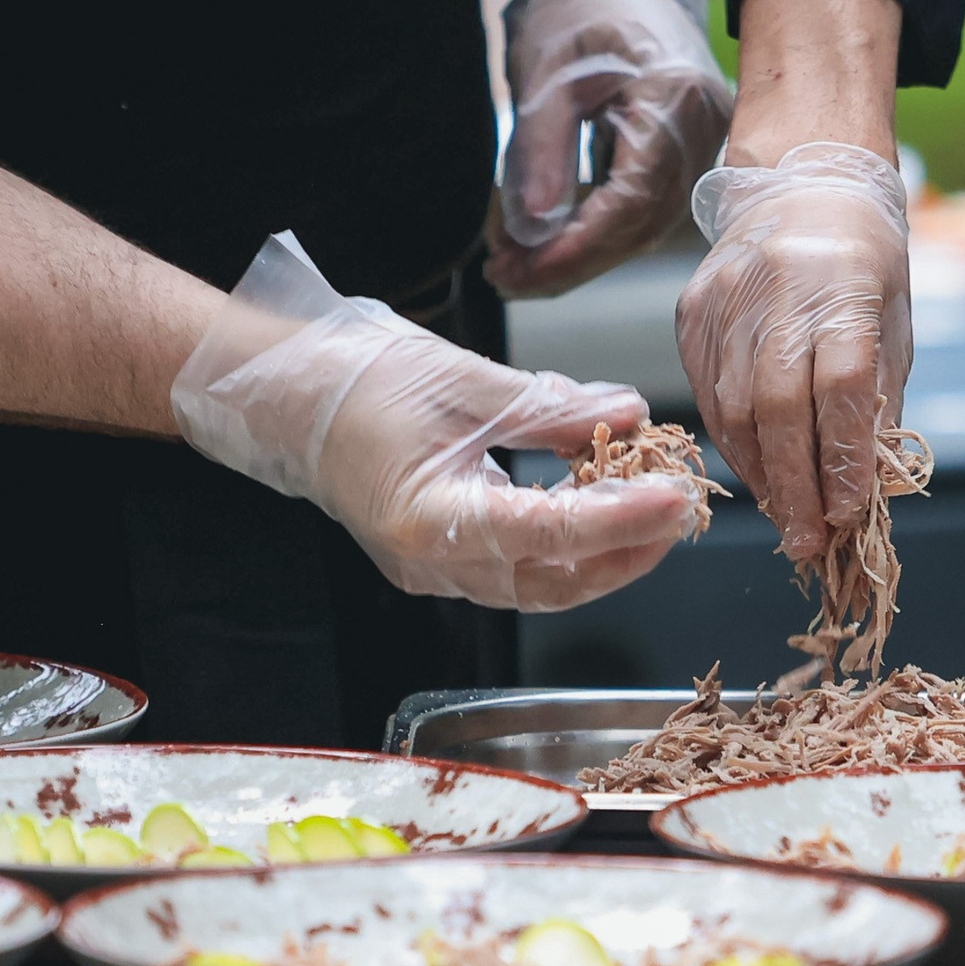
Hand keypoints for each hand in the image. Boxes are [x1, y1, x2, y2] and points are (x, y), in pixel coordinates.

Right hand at [174, 235, 696, 610]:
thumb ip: (552, 406)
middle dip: (629, 550)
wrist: (282, 397)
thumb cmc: (355, 382)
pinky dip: (568, 543)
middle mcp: (434, 563)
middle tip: (682, 506)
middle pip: (556, 581)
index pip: (552, 534)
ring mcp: (434, 570)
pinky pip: (518, 568)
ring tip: (654, 508)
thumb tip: (627, 412)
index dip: (623, 520)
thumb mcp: (466, 381)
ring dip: (606, 553)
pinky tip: (599, 505)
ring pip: (542, 584)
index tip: (676, 497)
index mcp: (433, 519)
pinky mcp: (438, 560)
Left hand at [486, 0, 732, 299]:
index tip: (518, 274)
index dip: (573, 249)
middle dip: (569, 261)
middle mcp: (701, 129)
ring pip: (644, 225)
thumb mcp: (546, 72)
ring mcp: (701, 141)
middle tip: (505, 279)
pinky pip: (646, 207)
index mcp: (672, 100)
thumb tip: (531, 233)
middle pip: (640, 226)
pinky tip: (551, 239)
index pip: (629, 202)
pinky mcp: (686, 149)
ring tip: (516, 262)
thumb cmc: (580, 2)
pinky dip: (598, 228)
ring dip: (581, 252)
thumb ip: (541, 154)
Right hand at [676, 142, 912, 560]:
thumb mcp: (894, 319)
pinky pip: (707, 393)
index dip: (842, 459)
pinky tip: (755, 470)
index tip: (848, 514)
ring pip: (733, 408)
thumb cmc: (865, 259)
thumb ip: (880, 398)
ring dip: (760, 474)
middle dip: (795, 486)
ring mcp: (726, 300)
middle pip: (778, 407)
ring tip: (785, 514)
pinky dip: (732, 441)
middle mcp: (778, 290)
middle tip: (807, 542)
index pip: (840, 388)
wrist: (804, 182)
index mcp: (842, 286)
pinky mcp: (693, 311)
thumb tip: (866, 484)